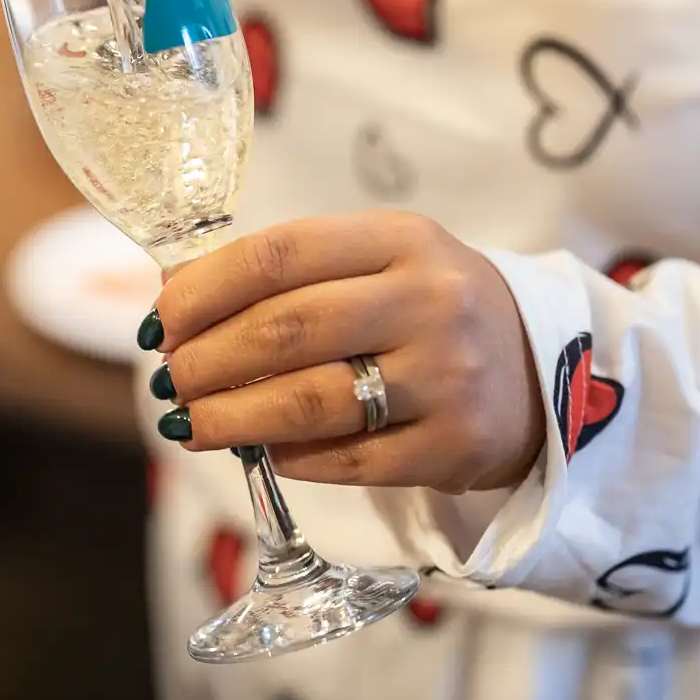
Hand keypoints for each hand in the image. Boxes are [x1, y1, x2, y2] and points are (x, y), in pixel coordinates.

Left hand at [149, 214, 543, 494]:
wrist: (538, 368)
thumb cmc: (428, 308)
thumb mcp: (378, 261)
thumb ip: (290, 272)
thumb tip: (174, 294)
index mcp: (402, 238)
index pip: (279, 254)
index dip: (205, 290)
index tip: (161, 319)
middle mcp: (430, 301)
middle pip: (286, 329)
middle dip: (207, 359)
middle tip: (168, 380)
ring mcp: (446, 377)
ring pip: (308, 402)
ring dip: (230, 416)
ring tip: (188, 422)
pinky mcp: (453, 447)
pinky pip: (347, 461)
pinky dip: (288, 458)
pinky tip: (256, 450)